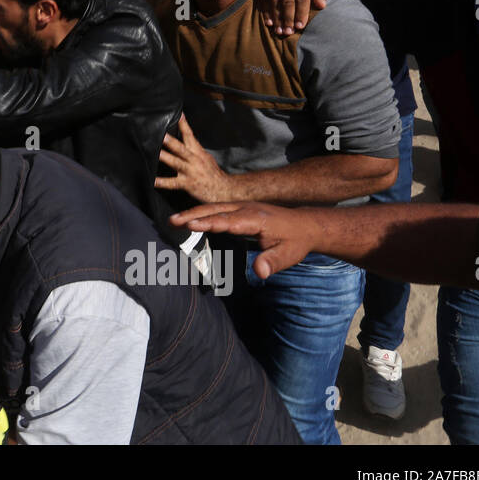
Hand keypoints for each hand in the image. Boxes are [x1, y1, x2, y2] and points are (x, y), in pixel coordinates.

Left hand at [155, 115, 234, 202]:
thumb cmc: (213, 173)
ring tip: (155, 153)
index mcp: (198, 152)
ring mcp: (190, 172)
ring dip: (166, 157)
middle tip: (162, 134)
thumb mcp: (206, 157)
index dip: (184, 125)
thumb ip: (194, 149)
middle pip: (181, 148)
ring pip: (176, 163)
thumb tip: (185, 139)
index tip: (178, 114)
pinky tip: (152, 181)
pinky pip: (172, 183)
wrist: (224, 190)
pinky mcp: (187, 184)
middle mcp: (194, 160)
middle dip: (172, 141)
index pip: (190, 136)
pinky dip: (162, 182)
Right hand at [169, 201, 314, 278]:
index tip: (189, 225)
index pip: (228, 220)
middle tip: (172, 221)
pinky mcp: (239, 209)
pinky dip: (202, 214)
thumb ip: (272, 263)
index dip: (208, 222)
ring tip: (174, 221)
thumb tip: (259, 272)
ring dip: (194, 213)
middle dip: (193, 215)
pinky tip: (190, 220)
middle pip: (215, 209)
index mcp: (256, 219)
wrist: (306, 225)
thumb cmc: (295, 242)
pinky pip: (217, 209)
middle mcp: (246, 208)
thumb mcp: (288, 255)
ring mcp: (242, 207)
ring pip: (214, 207)